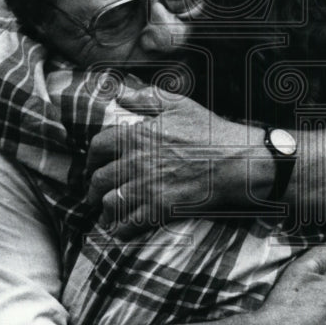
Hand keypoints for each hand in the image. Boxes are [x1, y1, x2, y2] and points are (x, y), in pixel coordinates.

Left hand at [86, 85, 272, 238]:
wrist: (235, 161)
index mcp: (136, 136)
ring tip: (105, 214)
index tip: (93, 165)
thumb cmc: (209, 131)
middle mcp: (135, 162)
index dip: (90, 158)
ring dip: (104, 210)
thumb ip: (146, 98)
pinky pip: (129, 224)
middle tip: (94, 193)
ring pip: (110, 203)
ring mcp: (146, 188)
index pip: (97, 147)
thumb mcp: (179, 104)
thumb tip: (121, 94)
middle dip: (92, 188)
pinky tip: (120, 230)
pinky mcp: (159, 209)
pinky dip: (120, 230)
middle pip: (99, 179)